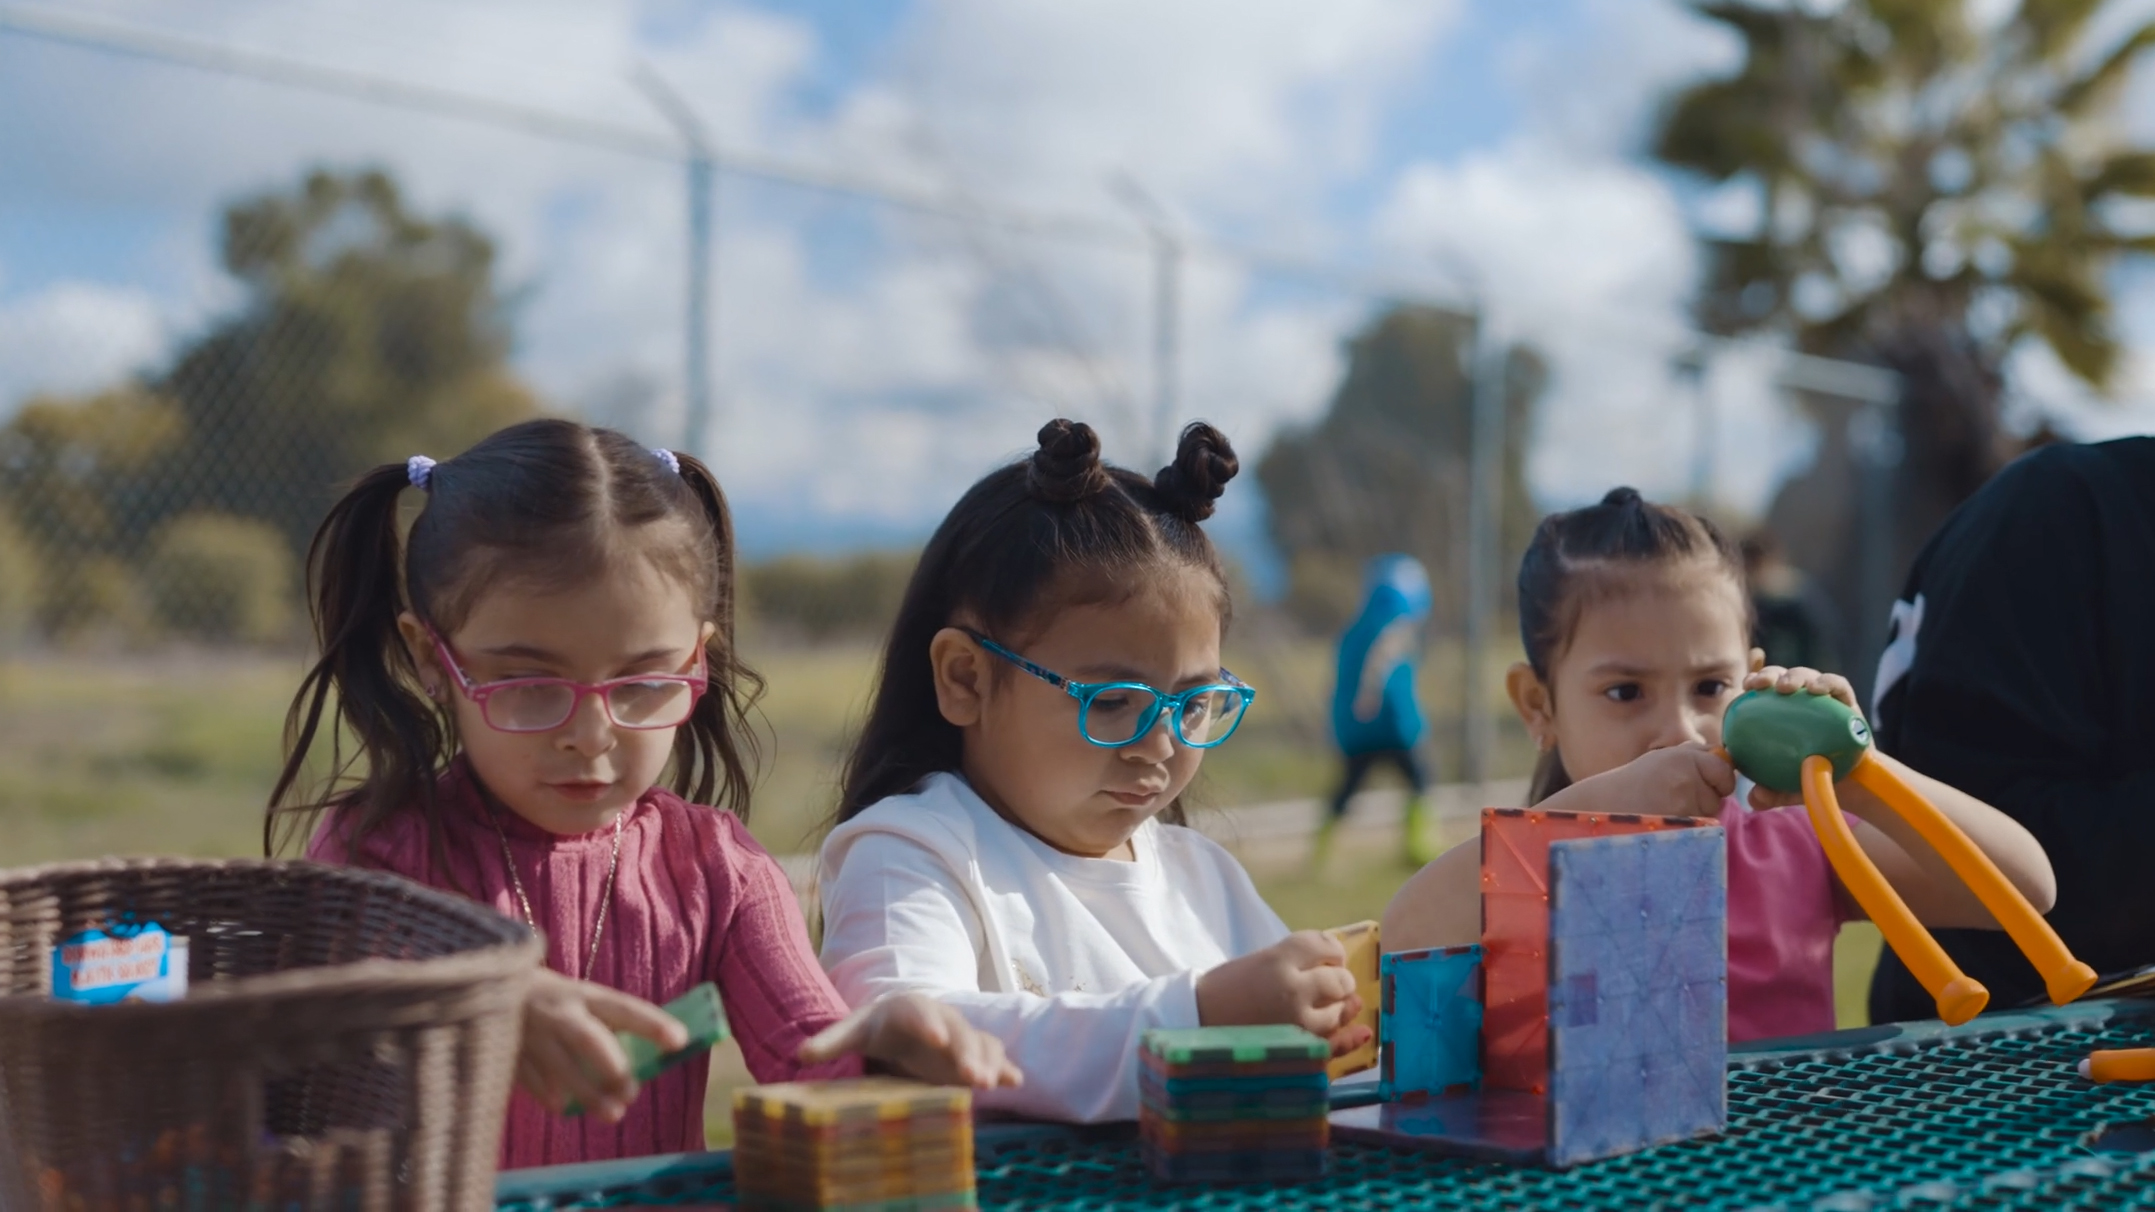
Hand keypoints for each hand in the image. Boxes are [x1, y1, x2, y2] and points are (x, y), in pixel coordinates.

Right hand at [518, 969, 688, 1121]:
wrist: (498, 989)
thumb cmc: (560, 1003)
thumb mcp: (586, 1002)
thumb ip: (613, 1026)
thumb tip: (652, 1060)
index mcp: (585, 995)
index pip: (624, 1008)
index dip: (651, 1024)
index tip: (680, 1040)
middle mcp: (558, 1013)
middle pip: (587, 1038)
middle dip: (612, 1066)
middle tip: (633, 1091)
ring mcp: (531, 1034)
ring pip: (561, 1067)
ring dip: (587, 1093)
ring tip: (613, 1113)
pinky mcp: (508, 1053)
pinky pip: (530, 1079)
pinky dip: (550, 1094)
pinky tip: (566, 1107)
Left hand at [799, 991, 1022, 1089]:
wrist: (901, 1024)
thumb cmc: (876, 1028)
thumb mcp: (853, 1032)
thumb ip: (830, 1042)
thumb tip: (799, 1054)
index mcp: (909, 1009)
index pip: (919, 1013)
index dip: (928, 1024)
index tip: (936, 1038)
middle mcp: (940, 1019)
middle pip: (956, 1031)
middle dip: (966, 1052)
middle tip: (972, 1076)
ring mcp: (960, 1036)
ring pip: (979, 1044)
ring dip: (988, 1062)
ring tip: (992, 1084)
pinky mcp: (972, 1054)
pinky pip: (993, 1056)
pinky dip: (1005, 1067)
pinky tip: (1015, 1082)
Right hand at [1196, 930, 1365, 1050]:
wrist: (1195, 1025)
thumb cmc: (1227, 991)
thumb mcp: (1258, 962)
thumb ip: (1297, 962)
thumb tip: (1343, 973)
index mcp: (1277, 961)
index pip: (1322, 944)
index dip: (1331, 948)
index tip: (1329, 955)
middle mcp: (1292, 990)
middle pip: (1339, 979)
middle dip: (1339, 979)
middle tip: (1330, 983)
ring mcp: (1298, 1024)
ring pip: (1339, 1011)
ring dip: (1337, 1007)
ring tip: (1324, 1006)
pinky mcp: (1298, 1051)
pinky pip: (1334, 1046)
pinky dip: (1351, 1039)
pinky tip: (1362, 1032)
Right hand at [1562, 743, 1734, 818]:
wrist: (1602, 808)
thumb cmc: (1632, 787)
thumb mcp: (1661, 760)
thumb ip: (1694, 758)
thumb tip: (1726, 760)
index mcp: (1683, 754)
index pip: (1723, 766)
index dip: (1717, 778)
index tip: (1696, 783)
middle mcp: (1687, 770)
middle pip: (1721, 791)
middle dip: (1706, 797)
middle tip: (1671, 798)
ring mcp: (1686, 796)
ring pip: (1712, 810)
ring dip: (1696, 813)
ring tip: (1665, 809)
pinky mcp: (1684, 819)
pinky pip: (1701, 826)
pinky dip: (1689, 827)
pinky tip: (1665, 820)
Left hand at [1742, 661, 1860, 808]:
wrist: (1853, 787)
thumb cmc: (1814, 780)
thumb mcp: (1788, 790)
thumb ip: (1771, 793)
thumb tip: (1754, 799)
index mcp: (1781, 713)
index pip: (1763, 690)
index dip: (1754, 682)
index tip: (1746, 687)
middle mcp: (1801, 702)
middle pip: (1782, 677)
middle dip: (1770, 674)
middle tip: (1762, 684)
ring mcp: (1825, 700)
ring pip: (1807, 676)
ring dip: (1796, 676)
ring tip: (1787, 687)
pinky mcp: (1848, 702)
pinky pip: (1838, 685)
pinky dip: (1827, 682)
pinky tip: (1817, 689)